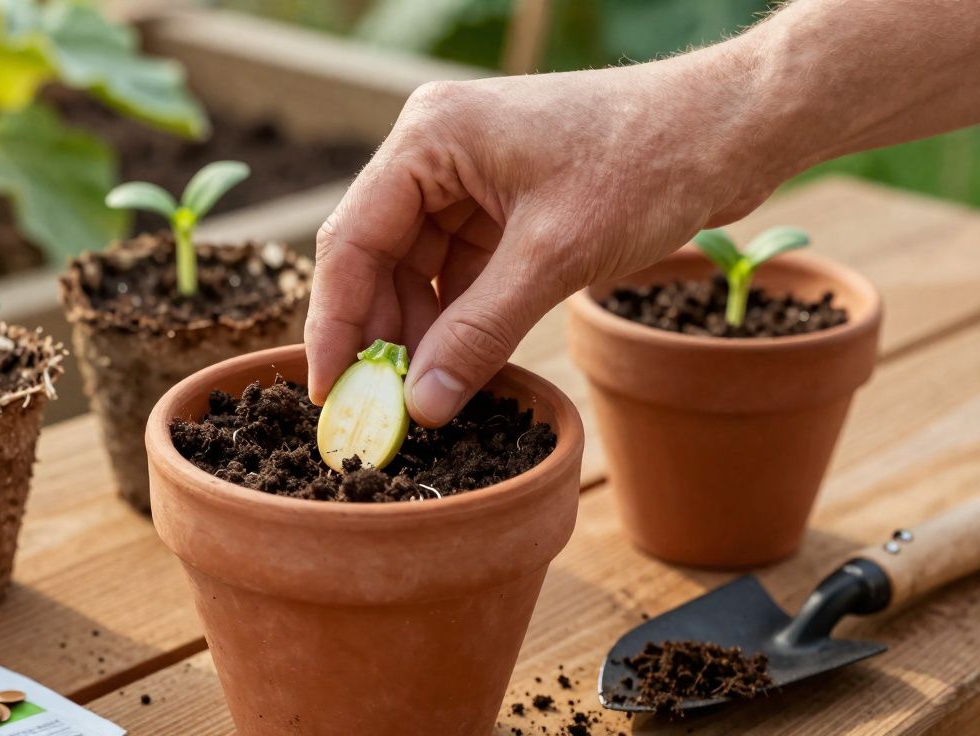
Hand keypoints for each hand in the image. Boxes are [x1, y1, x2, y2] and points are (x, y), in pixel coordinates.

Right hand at [305, 51, 787, 425]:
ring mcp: (467, 178)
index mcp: (430, 138)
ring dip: (419, 333)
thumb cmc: (648, 162)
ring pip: (415, 270)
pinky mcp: (500, 204)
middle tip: (381, 408)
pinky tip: (458, 366)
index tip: (329, 389)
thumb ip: (479, 332)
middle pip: (376, 256)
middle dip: (380, 334)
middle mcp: (435, 152)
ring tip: (425, 396)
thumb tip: (423, 406)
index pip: (352, 238)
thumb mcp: (555, 256)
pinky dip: (456, 319)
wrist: (729, 131)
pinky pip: (456, 272)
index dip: (336, 321)